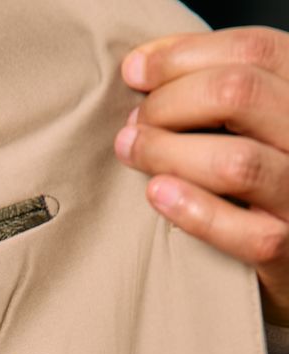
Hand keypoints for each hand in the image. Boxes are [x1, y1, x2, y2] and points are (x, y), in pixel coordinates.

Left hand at [113, 26, 288, 325]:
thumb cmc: (267, 183)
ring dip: (169, 152)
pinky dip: (192, 209)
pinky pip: (241, 231)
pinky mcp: (285, 249)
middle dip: (171, 102)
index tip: (134, 70)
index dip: (184, 56)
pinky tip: (157, 194)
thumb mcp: (259, 123)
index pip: (254, 51)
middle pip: (240, 95)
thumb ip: (216, 91)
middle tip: (135, 122)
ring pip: (236, 161)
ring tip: (132, 151)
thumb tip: (143, 66)